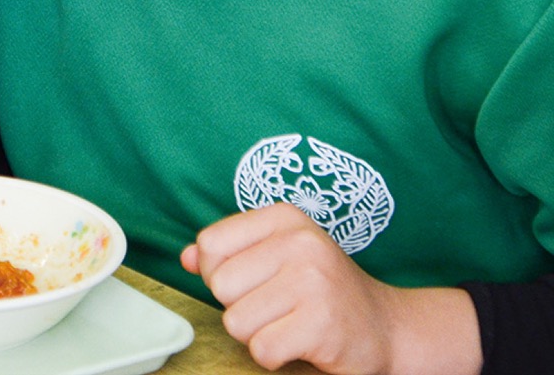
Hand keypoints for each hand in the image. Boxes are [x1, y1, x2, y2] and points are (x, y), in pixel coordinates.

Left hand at [180, 203, 481, 374]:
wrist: (387, 328)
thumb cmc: (319, 289)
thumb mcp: (276, 255)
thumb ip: (228, 253)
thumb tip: (185, 258)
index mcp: (284, 217)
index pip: (210, 244)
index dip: (218, 272)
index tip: (252, 280)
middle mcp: (299, 241)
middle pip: (220, 285)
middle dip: (240, 306)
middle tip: (277, 306)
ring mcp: (312, 281)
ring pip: (236, 321)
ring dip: (257, 333)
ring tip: (289, 322)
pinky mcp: (321, 324)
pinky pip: (261, 349)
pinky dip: (274, 355)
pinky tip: (300, 342)